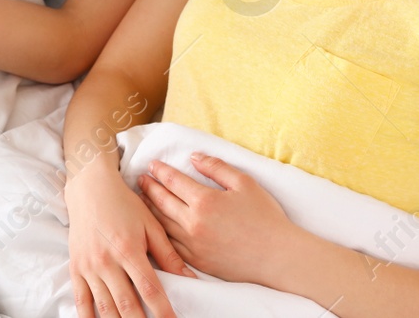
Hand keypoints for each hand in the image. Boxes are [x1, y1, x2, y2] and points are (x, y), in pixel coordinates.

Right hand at [66, 164, 192, 317]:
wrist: (89, 187)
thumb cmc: (124, 204)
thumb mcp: (149, 224)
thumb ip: (168, 254)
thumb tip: (190, 278)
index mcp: (129, 250)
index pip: (150, 289)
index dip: (163, 311)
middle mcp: (107, 262)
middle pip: (127, 304)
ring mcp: (89, 267)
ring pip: (105, 307)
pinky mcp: (76, 269)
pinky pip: (81, 301)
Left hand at [137, 153, 296, 286]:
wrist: (277, 257)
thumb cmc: (265, 217)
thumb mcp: (244, 183)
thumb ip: (216, 167)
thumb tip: (194, 157)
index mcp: (204, 201)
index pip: (173, 182)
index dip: (160, 171)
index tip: (152, 165)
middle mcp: (193, 223)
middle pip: (162, 202)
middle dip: (149, 188)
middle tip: (140, 179)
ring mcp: (193, 245)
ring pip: (162, 224)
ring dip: (149, 209)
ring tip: (143, 199)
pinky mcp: (197, 261)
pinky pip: (170, 245)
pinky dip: (159, 233)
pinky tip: (156, 227)